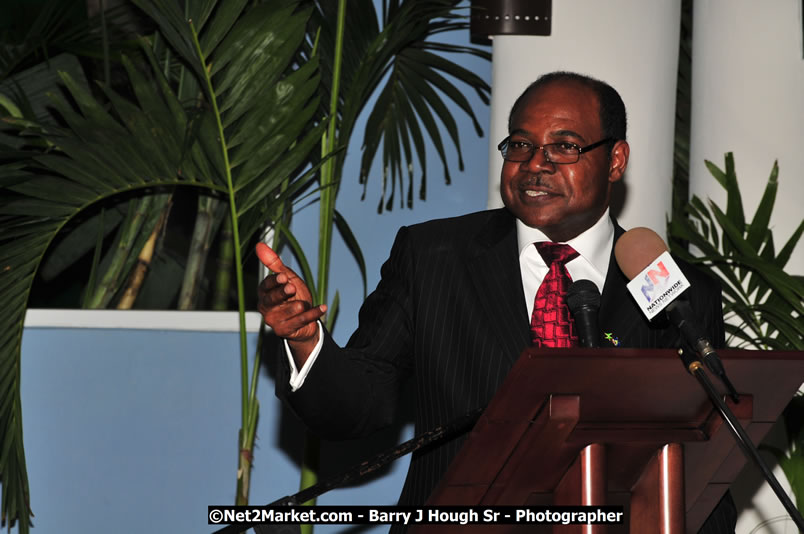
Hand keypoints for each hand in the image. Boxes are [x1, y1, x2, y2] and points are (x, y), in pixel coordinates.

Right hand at [256, 242, 325, 365]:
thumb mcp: (286, 277)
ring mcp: (275, 321)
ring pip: (286, 313)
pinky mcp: (286, 331)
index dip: (274, 281)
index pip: (265, 286)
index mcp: (264, 293)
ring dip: (296, 307)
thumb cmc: (293, 295)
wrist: (304, 320)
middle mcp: (266, 308)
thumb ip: (274, 263)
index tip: (284, 276)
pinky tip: (322, 307)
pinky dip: (313, 314)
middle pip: (271, 301)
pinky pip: (301, 321)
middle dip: (281, 294)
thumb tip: (259, 244)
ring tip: (303, 304)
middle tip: (291, 288)